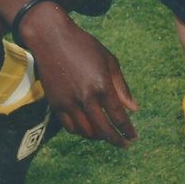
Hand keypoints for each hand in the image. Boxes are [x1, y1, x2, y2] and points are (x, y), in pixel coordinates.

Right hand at [20, 3, 138, 146]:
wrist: (51, 39)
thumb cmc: (84, 46)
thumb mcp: (109, 60)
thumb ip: (122, 87)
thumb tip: (133, 109)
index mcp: (102, 85)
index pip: (118, 116)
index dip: (127, 130)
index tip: (134, 137)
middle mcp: (85, 97)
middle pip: (104, 129)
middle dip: (117, 140)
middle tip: (124, 144)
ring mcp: (69, 102)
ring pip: (86, 132)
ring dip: (99, 137)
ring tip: (107, 135)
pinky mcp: (55, 104)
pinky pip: (70, 127)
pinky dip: (81, 132)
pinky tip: (89, 129)